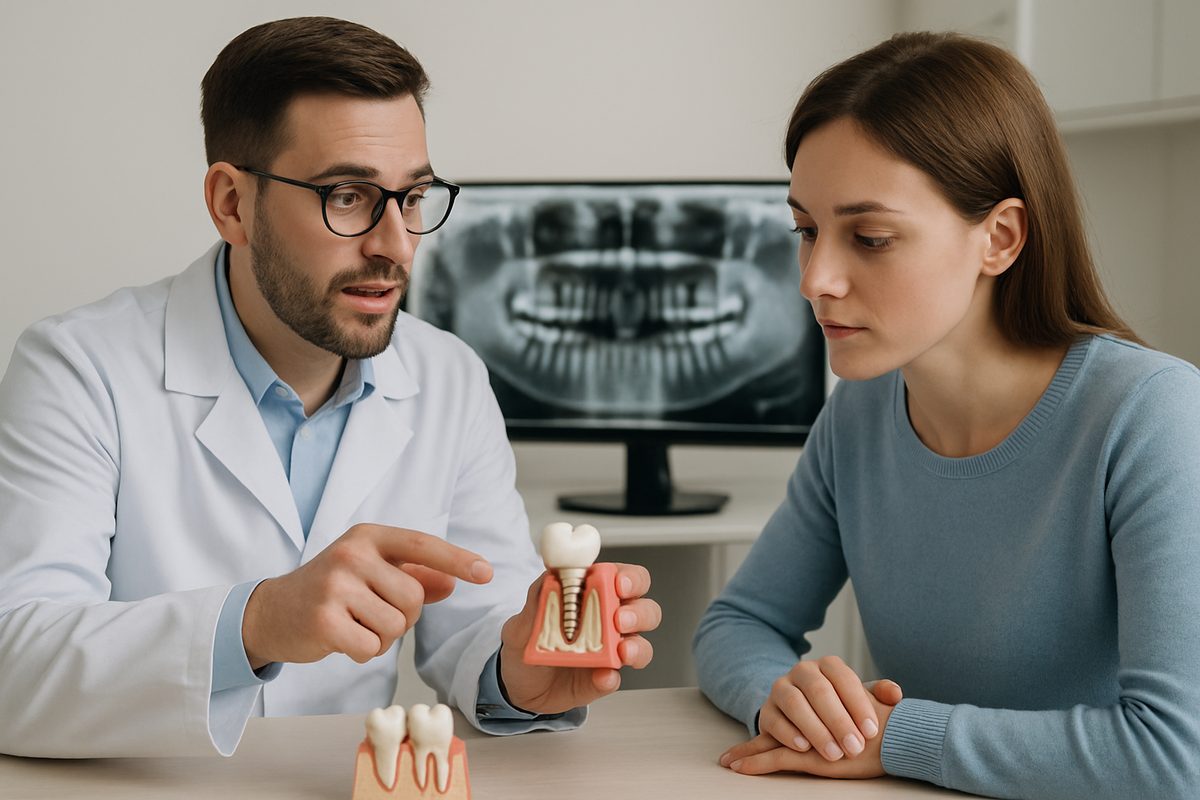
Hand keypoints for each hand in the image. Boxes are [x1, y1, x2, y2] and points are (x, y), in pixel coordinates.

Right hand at [242, 523, 492, 667]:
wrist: (272, 612)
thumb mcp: (371, 572)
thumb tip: (453, 581)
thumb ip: (414, 575)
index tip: (486, 573)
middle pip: (413, 598)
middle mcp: (352, 555)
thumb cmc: (331, 590)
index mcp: (368, 537)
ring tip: (354, 624)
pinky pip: (371, 647)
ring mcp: (335, 587)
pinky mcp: (323, 620)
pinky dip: (364, 651)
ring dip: (381, 637)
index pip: (422, 546)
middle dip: (402, 616)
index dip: (457, 559)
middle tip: (371, 613)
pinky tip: (341, 639)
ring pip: (395, 626)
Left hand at [496, 563, 660, 714]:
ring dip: (636, 646)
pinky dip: (610, 678)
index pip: (625, 578)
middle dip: (638, 613)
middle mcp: (610, 621)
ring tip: (622, 651)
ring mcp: (610, 652)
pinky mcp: (602, 679)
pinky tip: (601, 677)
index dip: (630, 578)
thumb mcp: (522, 617)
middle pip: (644, 610)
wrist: (514, 683)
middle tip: (620, 619)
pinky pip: (615, 679)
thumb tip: (552, 581)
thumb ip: (537, 598)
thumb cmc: (526, 642)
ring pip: (641, 645)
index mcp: (595, 595)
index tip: (618, 583)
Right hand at [720, 657, 901, 774]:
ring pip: (795, 703)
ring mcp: (781, 688)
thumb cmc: (839, 706)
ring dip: (815, 730)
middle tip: (855, 748)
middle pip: (819, 691)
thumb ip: (878, 694)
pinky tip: (804, 748)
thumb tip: (895, 694)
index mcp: (828, 665)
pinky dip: (789, 734)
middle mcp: (803, 671)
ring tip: (833, 754)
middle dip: (839, 722)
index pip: (844, 678)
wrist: (802, 710)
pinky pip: (774, 719)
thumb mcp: (859, 699)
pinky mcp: (767, 709)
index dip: (858, 705)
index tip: (872, 731)